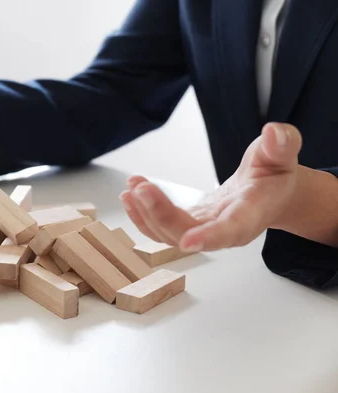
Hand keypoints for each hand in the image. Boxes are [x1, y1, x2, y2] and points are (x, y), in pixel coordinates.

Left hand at [119, 123, 302, 251]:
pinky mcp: (189, 225)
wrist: (269, 194)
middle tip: (141, 189)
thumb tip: (273, 132)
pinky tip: (130, 196)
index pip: (231, 230)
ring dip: (145, 214)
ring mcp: (204, 231)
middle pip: (189, 233)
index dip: (210, 237)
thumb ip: (281, 145)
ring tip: (131, 188)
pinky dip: (143, 216)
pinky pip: (161, 229)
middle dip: (161, 215)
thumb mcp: (282, 155)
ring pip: (169, 234)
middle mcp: (224, 231)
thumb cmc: (274, 175)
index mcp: (251, 213)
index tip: (188, 241)